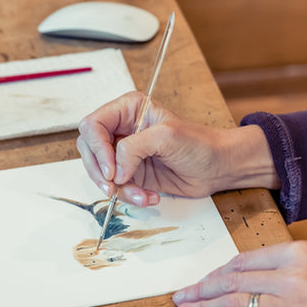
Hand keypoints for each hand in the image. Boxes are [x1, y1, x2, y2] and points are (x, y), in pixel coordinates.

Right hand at [77, 91, 278, 205]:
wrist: (218, 167)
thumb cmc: (199, 144)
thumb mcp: (166, 137)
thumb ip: (134, 148)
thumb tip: (115, 171)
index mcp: (127, 109)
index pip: (93, 125)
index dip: (97, 149)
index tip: (111, 169)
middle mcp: (121, 129)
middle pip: (89, 150)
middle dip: (100, 172)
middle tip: (114, 186)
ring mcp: (124, 153)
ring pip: (100, 173)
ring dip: (119, 189)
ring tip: (142, 195)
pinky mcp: (131, 173)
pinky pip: (117, 188)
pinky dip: (129, 197)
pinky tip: (149, 197)